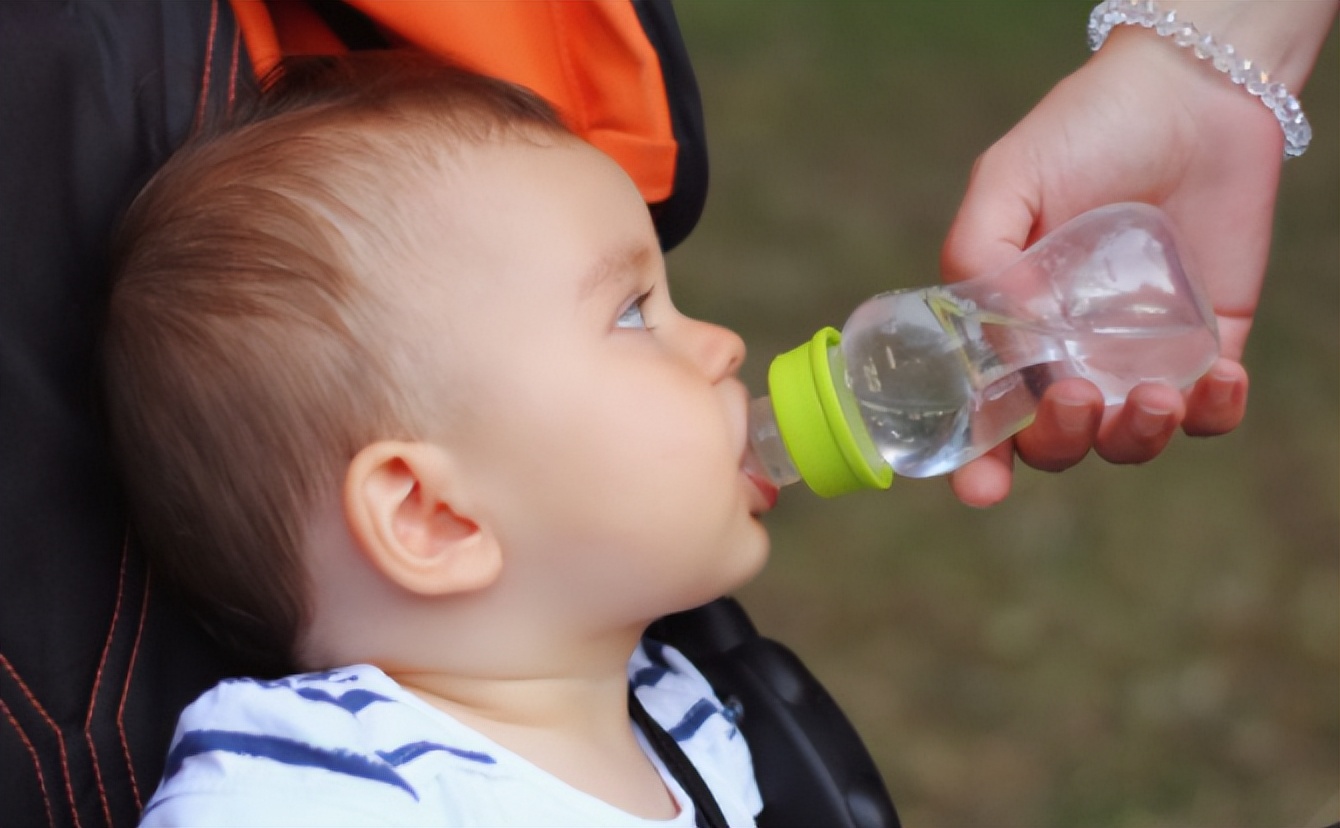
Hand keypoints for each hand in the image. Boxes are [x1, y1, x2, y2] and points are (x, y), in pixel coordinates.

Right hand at [940, 29, 1273, 506]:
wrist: (1189, 96)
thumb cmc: (1083, 132)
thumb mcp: (1008, 179)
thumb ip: (980, 248)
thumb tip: (999, 329)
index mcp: (1008, 331)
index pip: (985, 417)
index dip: (978, 466)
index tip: (981, 490)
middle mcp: (1066, 357)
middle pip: (1055, 443)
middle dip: (1061, 442)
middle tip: (1075, 397)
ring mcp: (1135, 358)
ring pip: (1128, 441)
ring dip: (1136, 438)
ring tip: (1154, 396)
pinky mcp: (1204, 347)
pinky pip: (1210, 413)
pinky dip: (1214, 414)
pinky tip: (1217, 380)